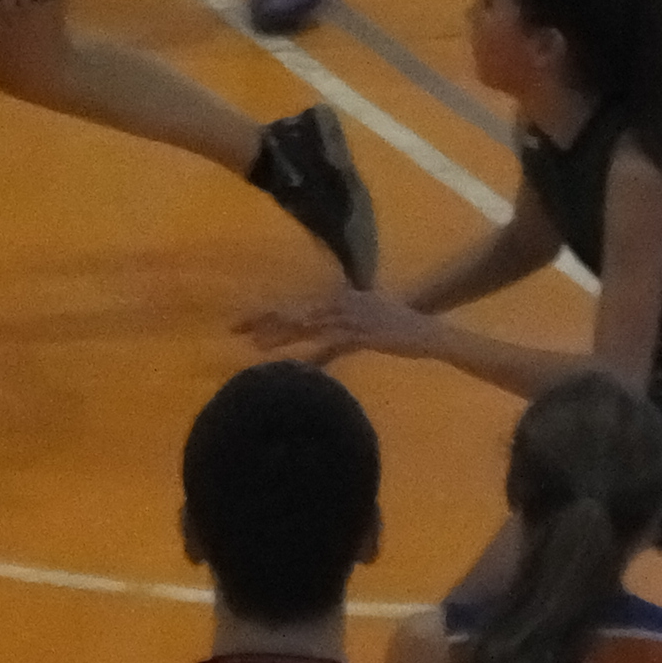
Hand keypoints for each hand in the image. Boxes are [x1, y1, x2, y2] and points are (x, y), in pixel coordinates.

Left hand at [239, 286, 425, 357]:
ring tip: (257, 344)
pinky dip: (317, 352)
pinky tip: (300, 362)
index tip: (241, 323)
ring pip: (309, 324)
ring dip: (284, 334)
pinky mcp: (364, 334)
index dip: (268, 314)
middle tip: (235, 329)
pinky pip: (335, 343)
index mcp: (338, 300)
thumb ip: (335, 340)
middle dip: (265, 320)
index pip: (296, 306)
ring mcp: (351, 317)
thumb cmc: (395, 328)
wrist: (426, 329)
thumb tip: (315, 352)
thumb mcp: (360, 329)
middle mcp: (340, 303)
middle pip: (296, 311)